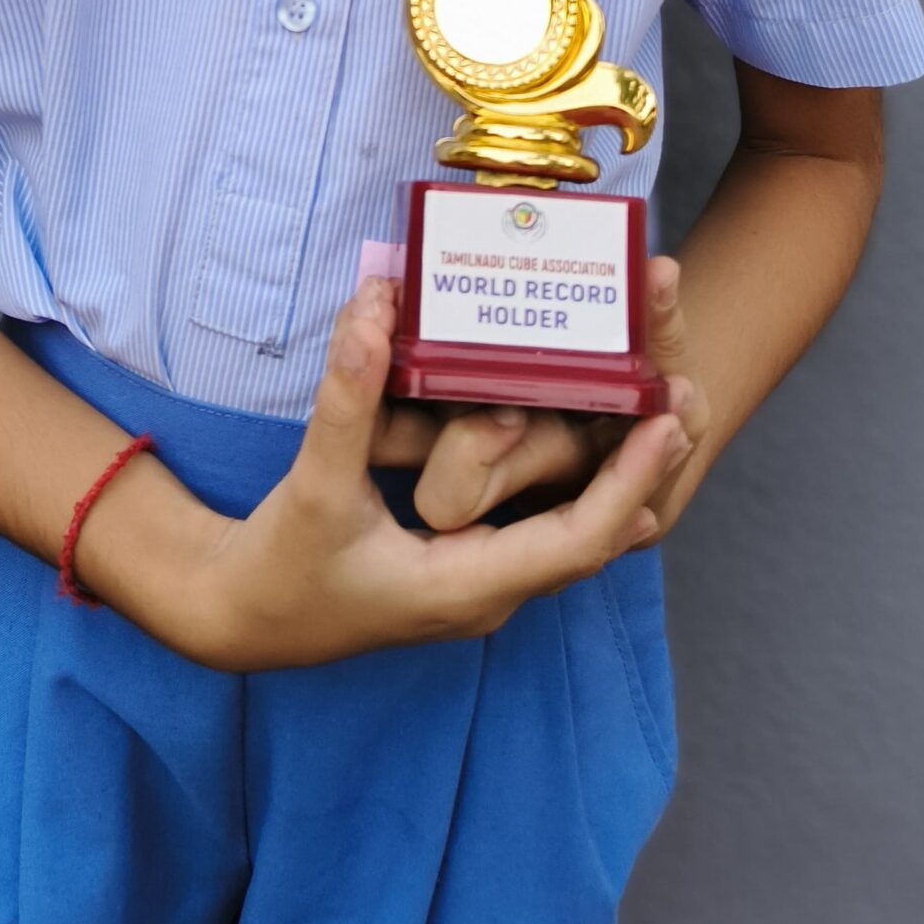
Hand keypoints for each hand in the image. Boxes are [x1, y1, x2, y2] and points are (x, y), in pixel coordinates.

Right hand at [155, 276, 691, 672]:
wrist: (240, 619)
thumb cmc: (281, 567)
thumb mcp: (315, 482)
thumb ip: (348, 394)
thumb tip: (376, 304)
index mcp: (466, 587)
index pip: (578, 541)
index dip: (628, 483)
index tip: (667, 423)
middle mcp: (489, 593)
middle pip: (595, 536)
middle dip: (642, 469)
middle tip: (683, 394)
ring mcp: (480, 583)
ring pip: (573, 530)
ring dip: (617, 475)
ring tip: (658, 404)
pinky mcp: (464, 565)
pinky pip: (543, 524)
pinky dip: (576, 483)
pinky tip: (596, 435)